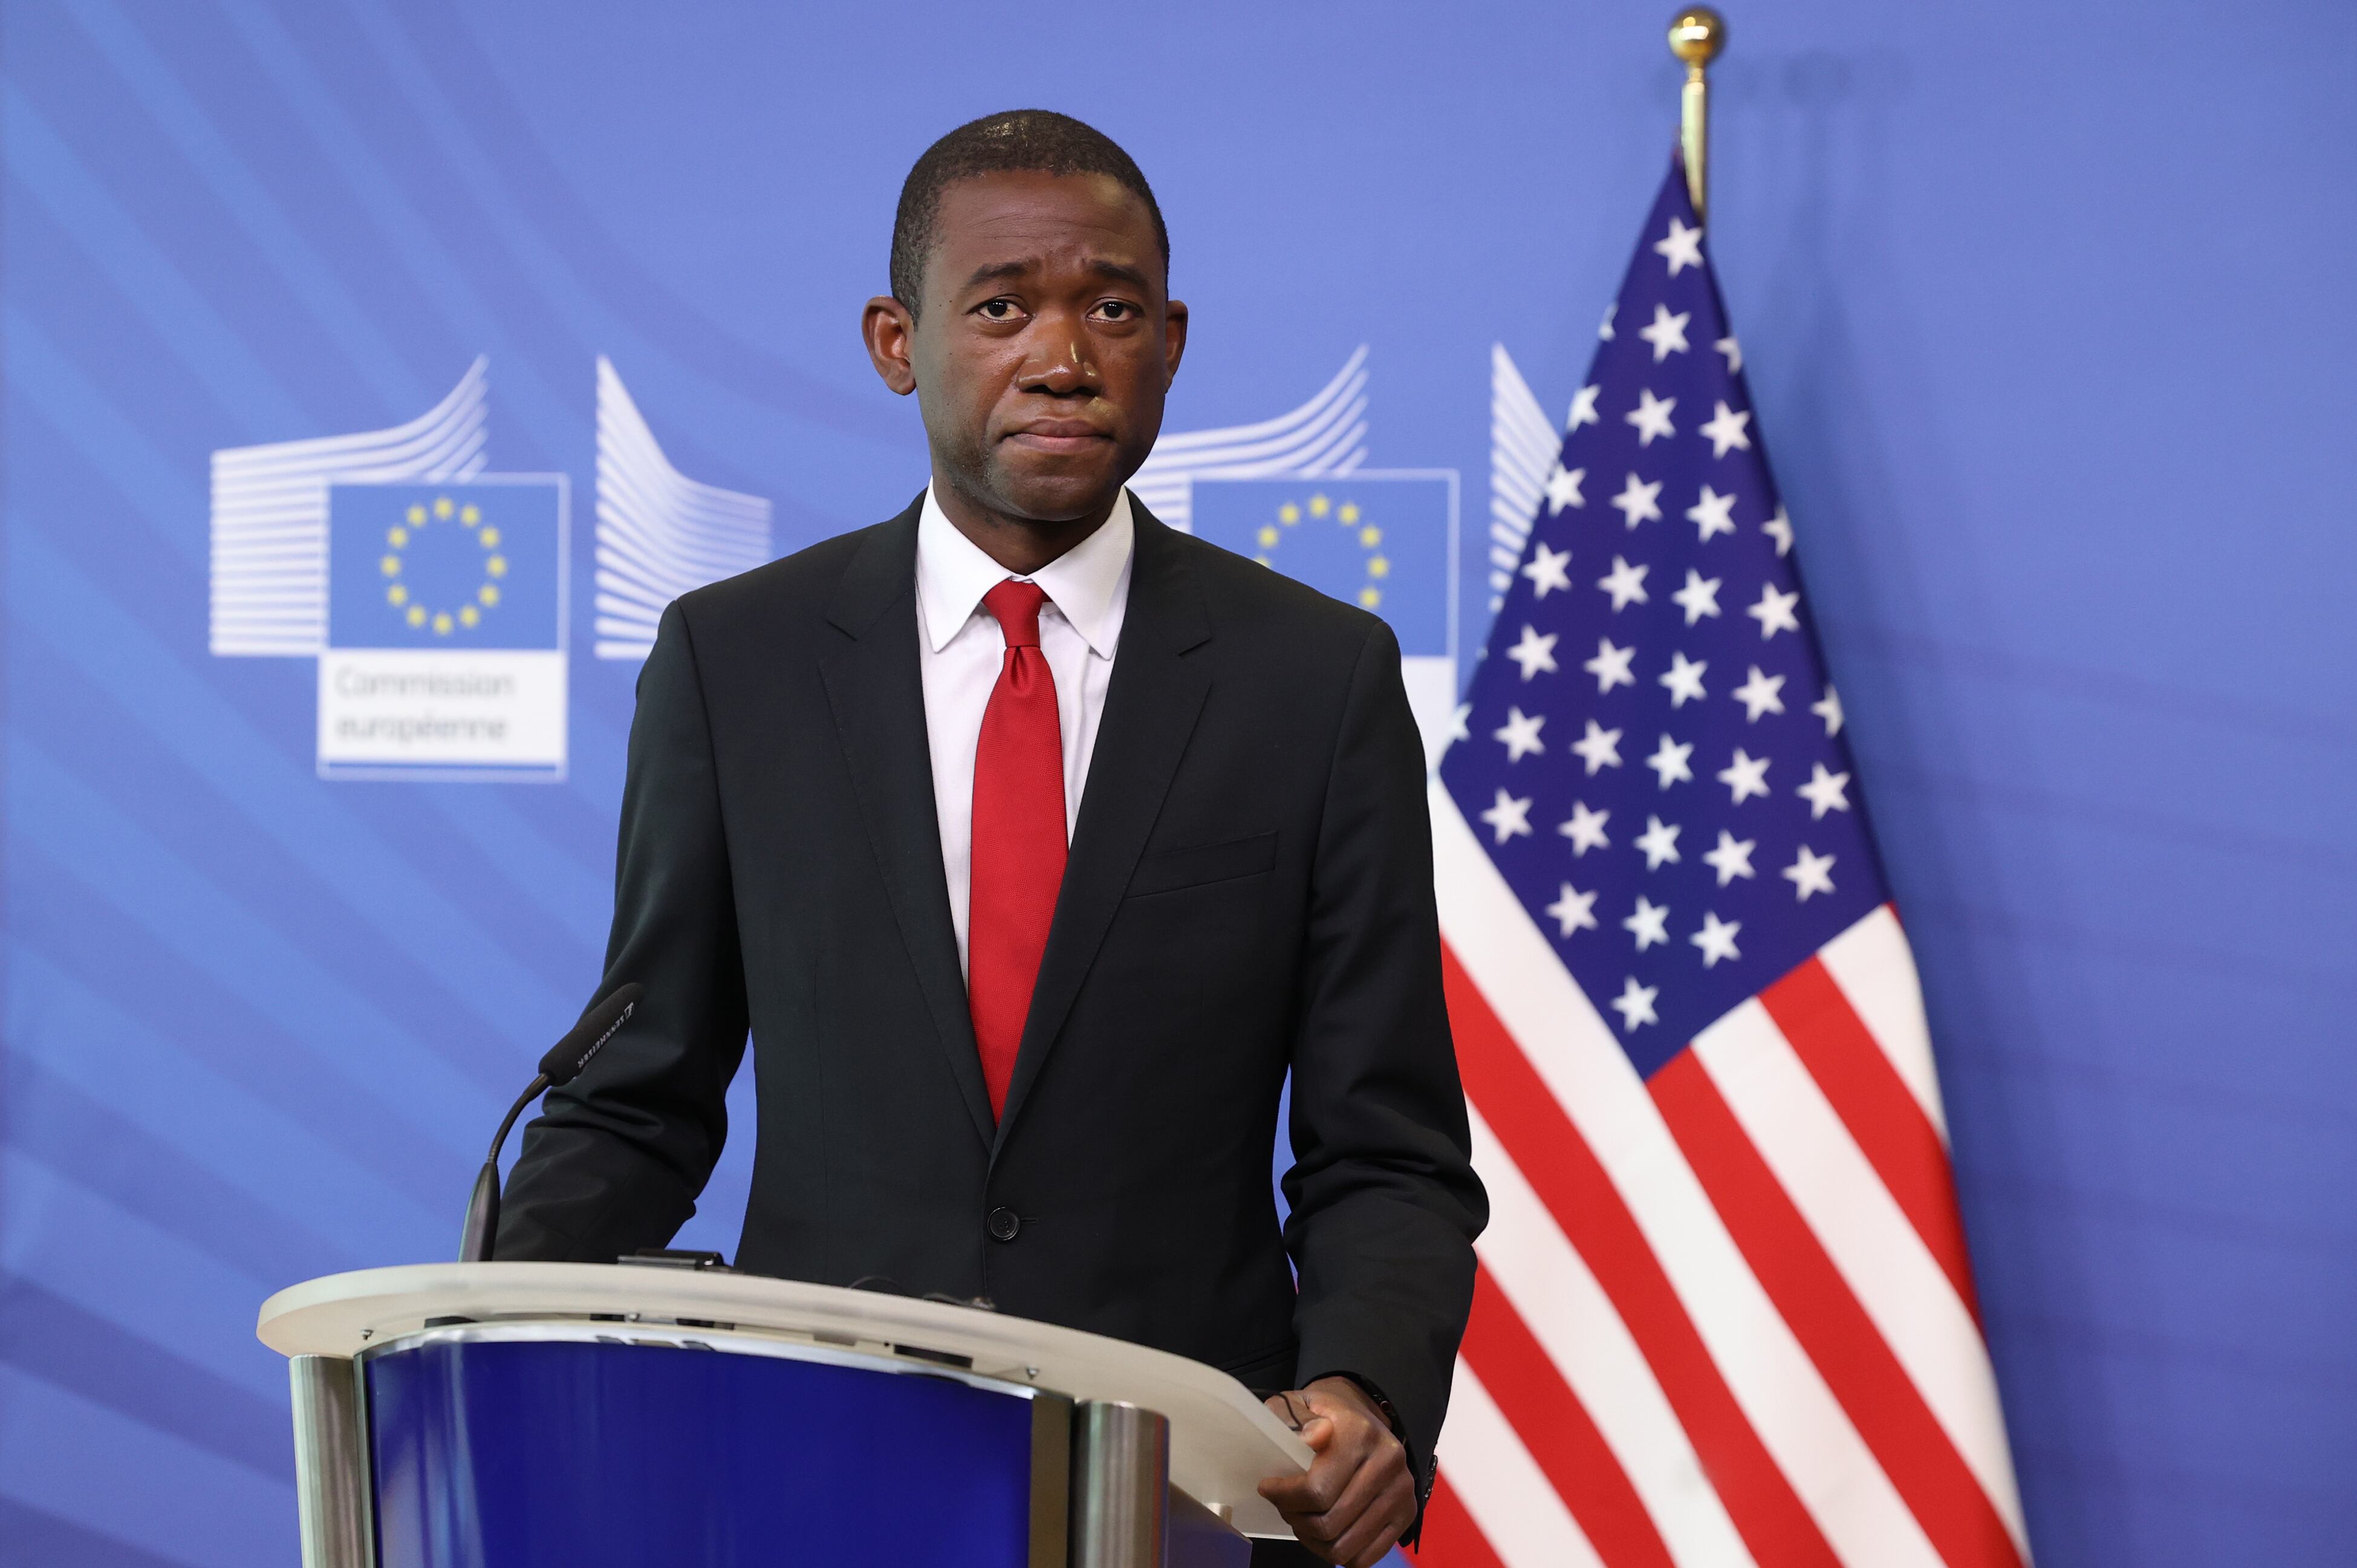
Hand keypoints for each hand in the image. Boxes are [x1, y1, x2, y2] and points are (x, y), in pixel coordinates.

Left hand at [1256, 1376, 1416, 1566]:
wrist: (1365, 1414)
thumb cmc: (1326, 1414)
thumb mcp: (1301, 1405)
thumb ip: (1298, 1420)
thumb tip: (1315, 1435)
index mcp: (1360, 1433)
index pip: (1317, 1490)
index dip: (1284, 1498)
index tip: (1268, 1489)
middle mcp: (1387, 1463)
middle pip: (1330, 1523)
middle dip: (1297, 1520)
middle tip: (1285, 1507)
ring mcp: (1401, 1491)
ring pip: (1345, 1546)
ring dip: (1315, 1541)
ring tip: (1304, 1520)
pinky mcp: (1407, 1513)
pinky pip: (1367, 1557)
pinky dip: (1339, 1554)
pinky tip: (1326, 1534)